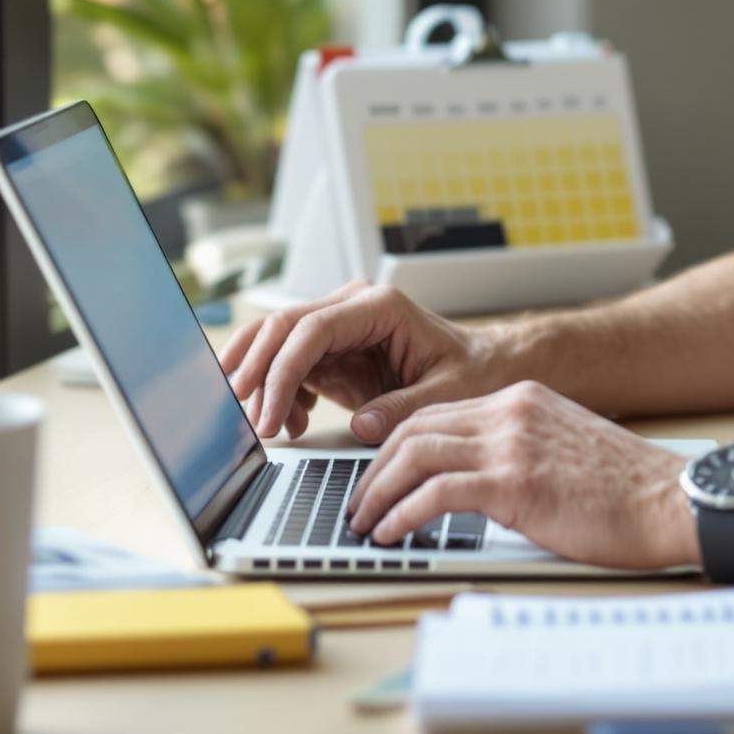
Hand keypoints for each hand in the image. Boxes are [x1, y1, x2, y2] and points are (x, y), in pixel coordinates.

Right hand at [221, 281, 513, 443]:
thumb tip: (360, 427)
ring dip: (262, 382)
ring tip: (267, 426)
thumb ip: (403, 408)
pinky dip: (282, 393)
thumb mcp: (447, 395)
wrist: (485, 366)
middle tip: (248, 421)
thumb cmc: (472, 372)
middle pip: (282, 327)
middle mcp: (353, 307)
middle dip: (258, 373)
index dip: (282, 371)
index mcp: (380, 307)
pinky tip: (295, 423)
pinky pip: (291, 363)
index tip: (271, 415)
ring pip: (277, 341)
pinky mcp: (333, 348)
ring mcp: (339, 325)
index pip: (312, 329)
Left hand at [345, 381, 694, 569]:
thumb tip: (481, 485)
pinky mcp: (515, 481)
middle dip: (374, 470)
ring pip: (413, 455)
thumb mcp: (566, 450)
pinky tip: (392, 535)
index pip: (436, 415)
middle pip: (413, 429)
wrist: (676, 499)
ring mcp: (512, 443)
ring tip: (364, 524)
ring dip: (378, 493)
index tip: (379, 478)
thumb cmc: (631, 491)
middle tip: (358, 504)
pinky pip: (436, 492)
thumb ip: (522, 453)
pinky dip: (402, 514)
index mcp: (523, 401)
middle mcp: (511, 411)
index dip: (396, 448)